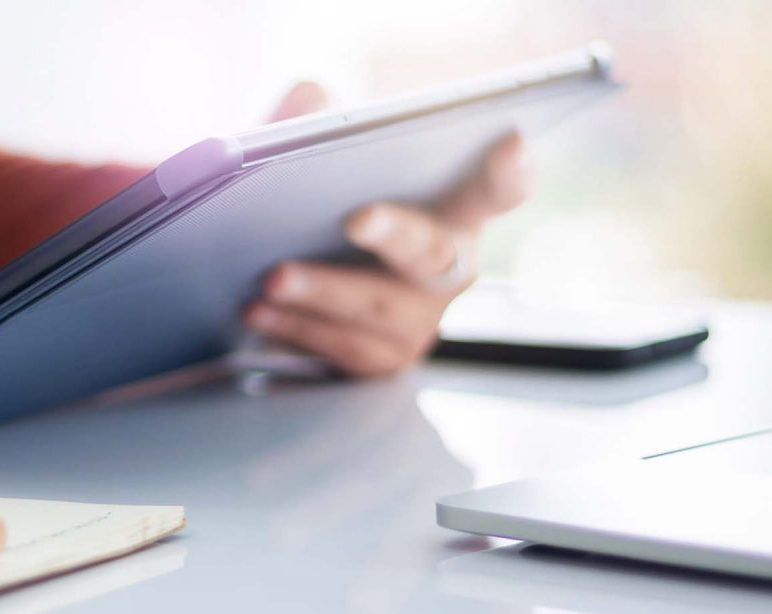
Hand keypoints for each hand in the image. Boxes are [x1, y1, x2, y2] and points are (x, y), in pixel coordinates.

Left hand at [244, 84, 530, 375]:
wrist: (278, 269)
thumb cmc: (319, 201)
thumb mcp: (311, 153)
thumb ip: (312, 118)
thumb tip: (308, 98)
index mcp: (452, 207)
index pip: (495, 189)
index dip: (509, 171)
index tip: (511, 145)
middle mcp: (448, 266)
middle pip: (433, 251)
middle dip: (397, 234)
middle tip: (357, 219)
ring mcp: (419, 318)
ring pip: (382, 309)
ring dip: (324, 292)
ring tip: (272, 277)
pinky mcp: (381, 357)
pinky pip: (344, 349)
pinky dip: (298, 328)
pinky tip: (259, 311)